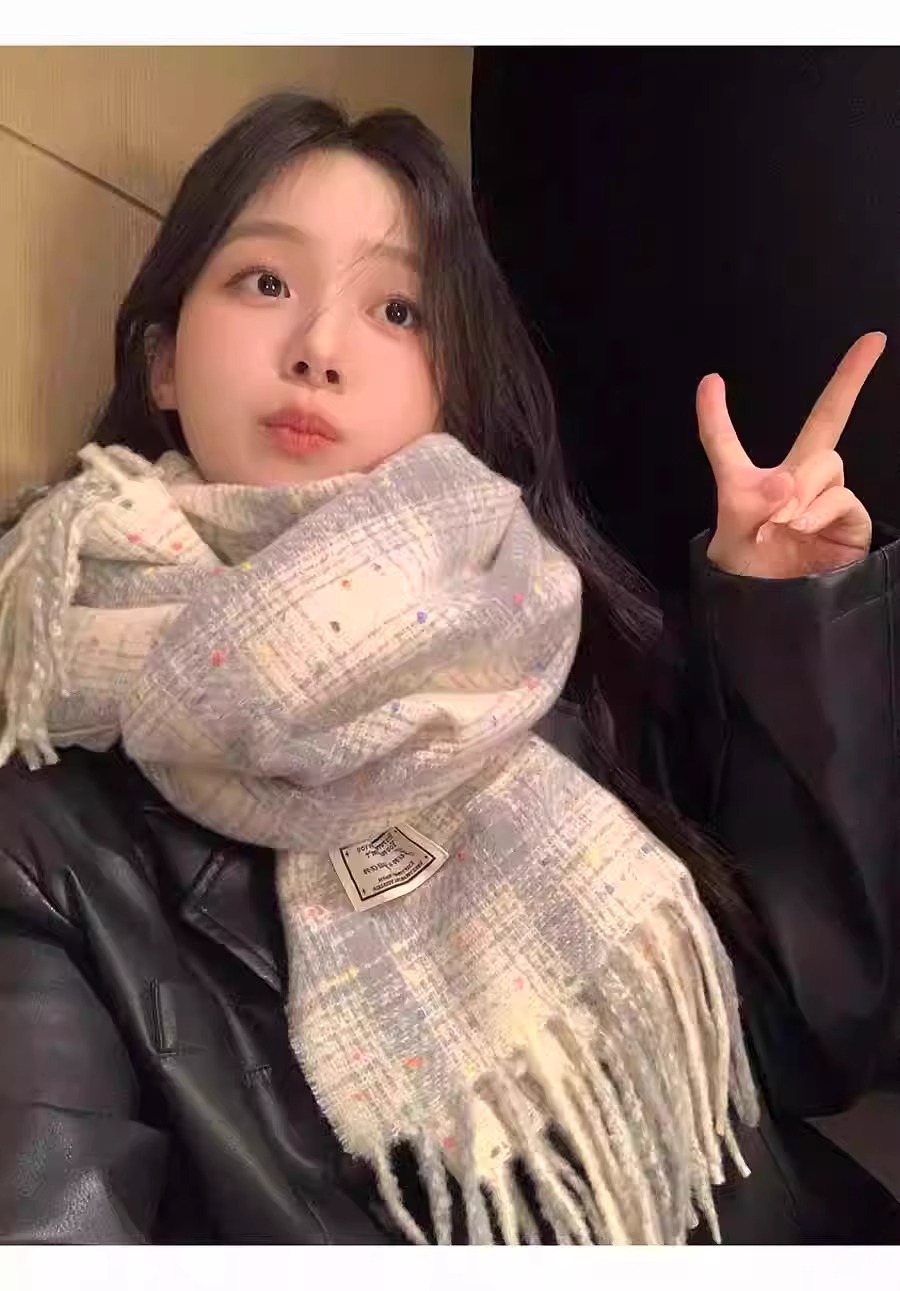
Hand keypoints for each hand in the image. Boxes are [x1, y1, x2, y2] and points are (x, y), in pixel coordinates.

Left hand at [698, 332, 884, 577]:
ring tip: (781, 522)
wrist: (771, 617)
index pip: (728, 444)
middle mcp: (794, 484)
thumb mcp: (731, 540)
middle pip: (826, 419)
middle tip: (872, 341)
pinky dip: (818, 508)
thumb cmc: (746, 580)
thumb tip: (789, 481)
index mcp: (749, 485)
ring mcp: (826, 499)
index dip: (715, 416)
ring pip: (825, 462)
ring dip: (802, 488)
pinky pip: (840, 495)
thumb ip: (752, 505)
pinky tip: (799, 526)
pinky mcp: (850, 522)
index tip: (709, 382)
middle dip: (850, 377)